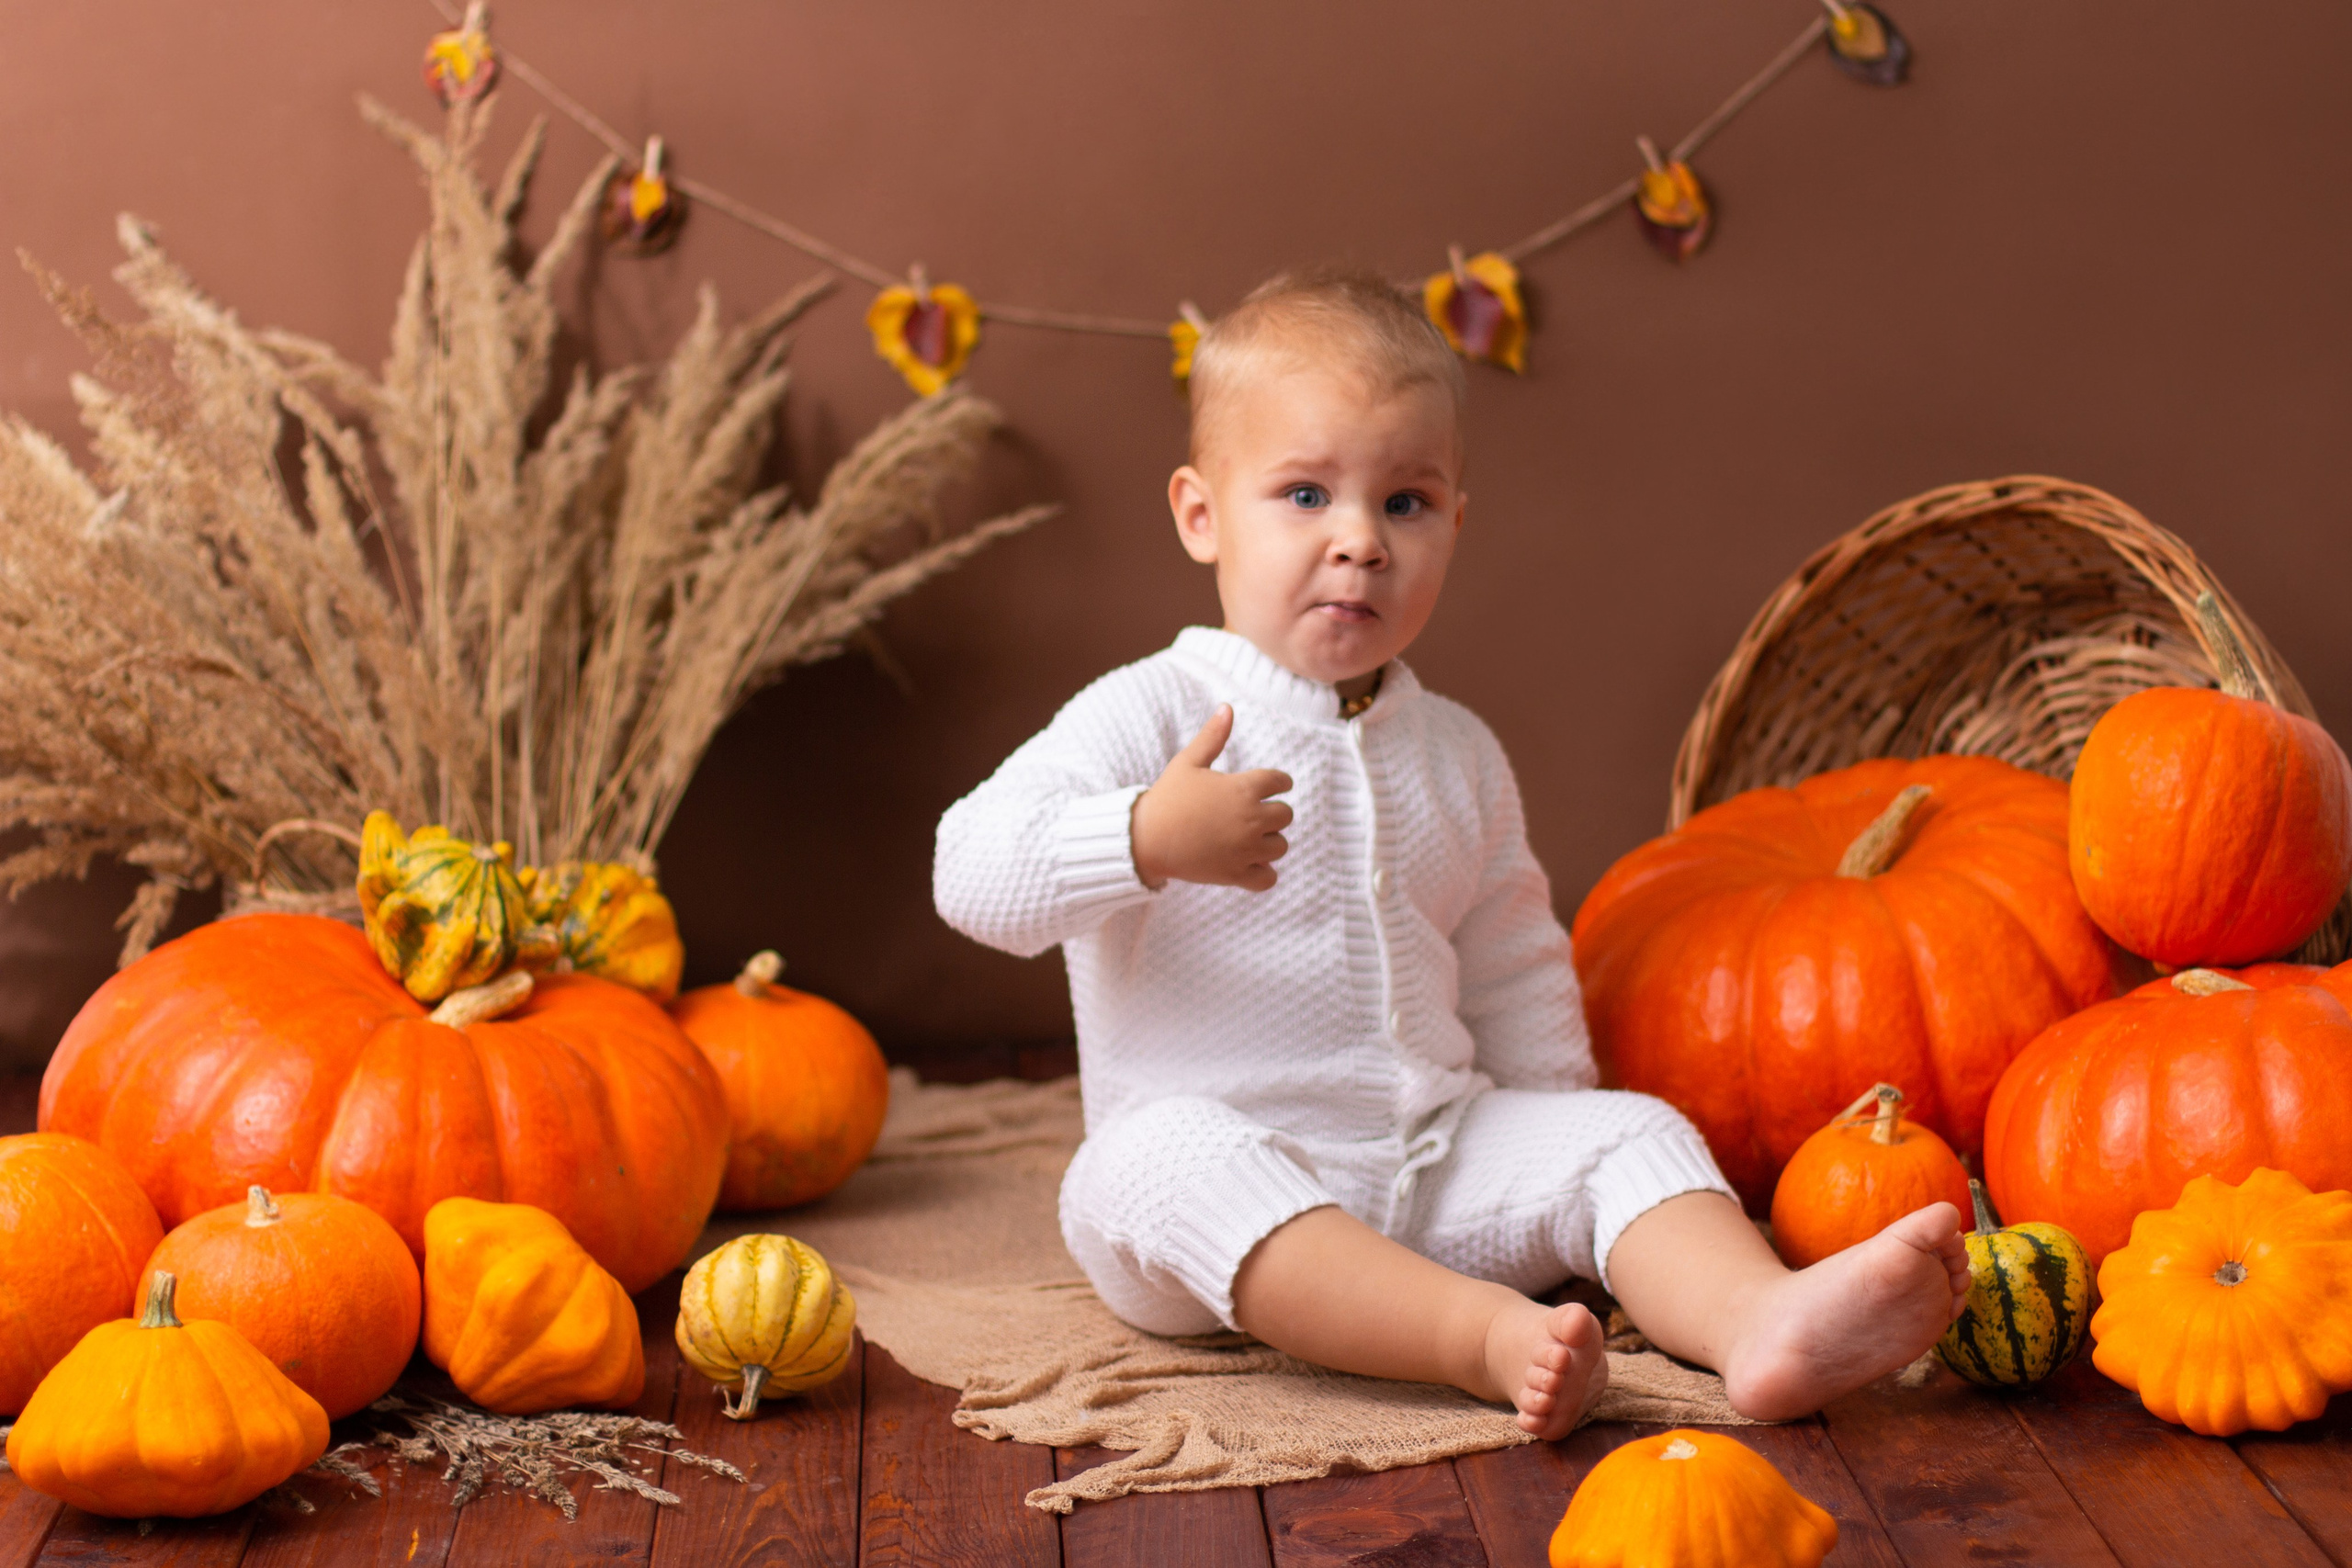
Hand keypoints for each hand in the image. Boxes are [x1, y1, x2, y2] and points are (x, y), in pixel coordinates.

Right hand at [1131, 705, 1292, 891]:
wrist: (1145, 838)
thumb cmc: (1167, 797)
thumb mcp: (1188, 762)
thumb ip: (1212, 737)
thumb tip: (1227, 707)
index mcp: (1244, 787)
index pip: (1281, 782)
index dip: (1277, 783)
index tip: (1271, 787)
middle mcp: (1251, 818)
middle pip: (1286, 816)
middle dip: (1273, 813)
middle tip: (1252, 815)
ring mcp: (1245, 848)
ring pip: (1280, 846)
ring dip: (1269, 842)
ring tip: (1249, 839)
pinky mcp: (1236, 873)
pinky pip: (1268, 878)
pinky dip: (1264, 872)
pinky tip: (1249, 863)